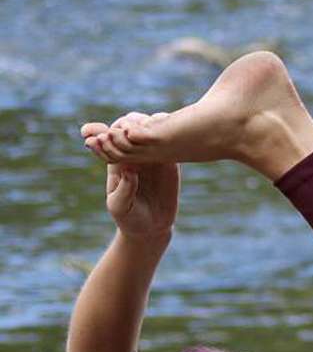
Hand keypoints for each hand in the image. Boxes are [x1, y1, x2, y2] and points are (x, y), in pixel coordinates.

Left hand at [82, 113, 179, 240]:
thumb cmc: (129, 218)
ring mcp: (153, 154)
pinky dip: (169, 131)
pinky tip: (169, 135)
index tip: (102, 137)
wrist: (152, 228)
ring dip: (149, 123)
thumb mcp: (120, 207)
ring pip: (150, 125)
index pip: (105, 136)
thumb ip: (124, 189)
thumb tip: (131, 169)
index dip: (100, 130)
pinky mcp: (171, 159)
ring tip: (148, 132)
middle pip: (128, 124)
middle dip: (128, 123)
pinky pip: (170, 138)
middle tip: (129, 133)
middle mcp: (133, 152)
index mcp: (115, 159)